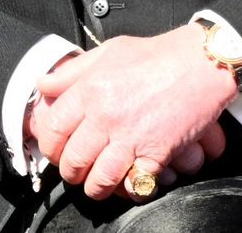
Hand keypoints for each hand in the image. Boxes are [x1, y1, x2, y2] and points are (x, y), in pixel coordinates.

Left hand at [30, 24, 237, 200]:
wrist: (199, 63)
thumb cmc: (154, 55)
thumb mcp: (106, 52)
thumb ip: (71, 72)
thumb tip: (43, 85)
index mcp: (89, 89)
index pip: (53, 127)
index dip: (49, 145)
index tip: (54, 149)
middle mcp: (105, 115)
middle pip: (72, 159)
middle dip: (69, 171)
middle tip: (74, 170)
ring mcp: (130, 136)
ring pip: (99, 179)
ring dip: (94, 187)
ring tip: (95, 183)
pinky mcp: (156, 153)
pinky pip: (133, 184)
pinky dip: (127, 190)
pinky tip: (125, 183)